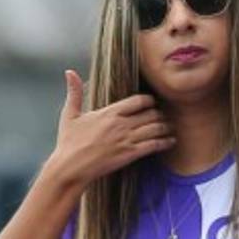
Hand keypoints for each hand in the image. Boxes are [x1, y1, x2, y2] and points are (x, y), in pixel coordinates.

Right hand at [45, 70, 174, 187]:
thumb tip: (69, 72)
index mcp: (109, 112)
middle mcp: (121, 124)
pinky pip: (154, 145)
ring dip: (165, 127)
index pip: (138, 100)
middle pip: (151, 114)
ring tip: (169, 128)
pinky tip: (170, 142)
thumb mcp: (70, 115)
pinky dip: (165, 142)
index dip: (149, 101)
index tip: (152, 103)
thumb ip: (74, 93)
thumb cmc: (68, 142)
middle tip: (163, 117)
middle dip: (159, 114)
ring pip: (155, 128)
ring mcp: (127, 139)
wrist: (70, 167)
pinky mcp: (130, 154)